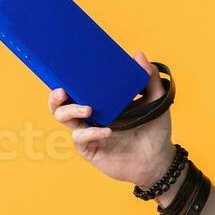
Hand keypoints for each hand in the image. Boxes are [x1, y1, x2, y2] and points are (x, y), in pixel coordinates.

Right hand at [49, 51, 174, 187]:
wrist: (159, 159)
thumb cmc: (155, 130)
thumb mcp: (156, 100)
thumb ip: (148, 79)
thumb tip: (139, 55)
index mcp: (101, 103)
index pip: (77, 90)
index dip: (66, 81)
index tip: (65, 70)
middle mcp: (90, 118)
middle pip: (60, 105)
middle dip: (55, 97)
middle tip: (62, 90)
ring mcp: (89, 134)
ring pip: (64, 120)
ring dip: (70, 111)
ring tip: (87, 109)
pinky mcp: (91, 150)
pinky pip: (81, 139)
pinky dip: (91, 132)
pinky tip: (107, 131)